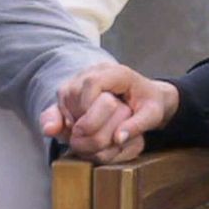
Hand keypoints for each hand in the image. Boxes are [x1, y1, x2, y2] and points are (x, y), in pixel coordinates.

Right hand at [39, 62, 178, 162]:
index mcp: (117, 72)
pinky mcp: (69, 91)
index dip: (92, 109)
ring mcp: (78, 79)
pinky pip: (55, 108)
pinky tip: (72, 131)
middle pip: (73, 94)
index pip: (92, 84)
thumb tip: (118, 138)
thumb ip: (138, 125)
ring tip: (94, 131)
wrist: (144, 96)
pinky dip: (63, 123)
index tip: (100, 128)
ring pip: (63, 101)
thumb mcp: (153, 114)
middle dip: (84, 120)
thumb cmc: (149, 104)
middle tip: (100, 135)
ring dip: (75, 122)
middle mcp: (93, 71)